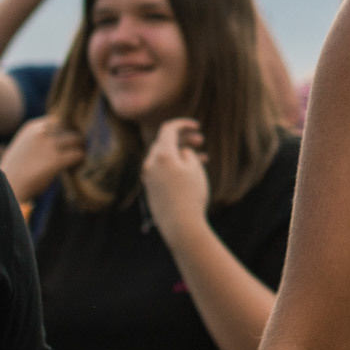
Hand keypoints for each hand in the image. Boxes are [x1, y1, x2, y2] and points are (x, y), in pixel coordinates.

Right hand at [0, 119, 84, 207]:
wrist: (8, 187)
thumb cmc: (17, 169)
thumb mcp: (26, 145)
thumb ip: (42, 137)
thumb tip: (67, 137)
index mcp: (33, 127)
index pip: (59, 118)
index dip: (68, 127)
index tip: (71, 136)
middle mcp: (41, 132)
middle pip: (70, 126)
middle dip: (76, 136)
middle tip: (80, 146)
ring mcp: (48, 145)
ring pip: (76, 139)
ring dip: (80, 147)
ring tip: (79, 155)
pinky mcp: (55, 161)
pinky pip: (77, 154)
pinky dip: (80, 159)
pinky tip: (77, 165)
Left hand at [141, 119, 210, 242]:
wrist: (180, 225)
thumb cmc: (191, 195)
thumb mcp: (194, 168)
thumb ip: (186, 153)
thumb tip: (179, 152)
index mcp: (161, 154)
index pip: (168, 129)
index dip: (183, 124)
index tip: (197, 126)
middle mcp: (150, 163)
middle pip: (165, 143)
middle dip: (183, 139)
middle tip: (201, 141)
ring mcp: (148, 177)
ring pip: (164, 158)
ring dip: (180, 154)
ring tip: (201, 158)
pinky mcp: (150, 189)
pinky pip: (162, 170)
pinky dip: (174, 166)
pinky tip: (189, 173)